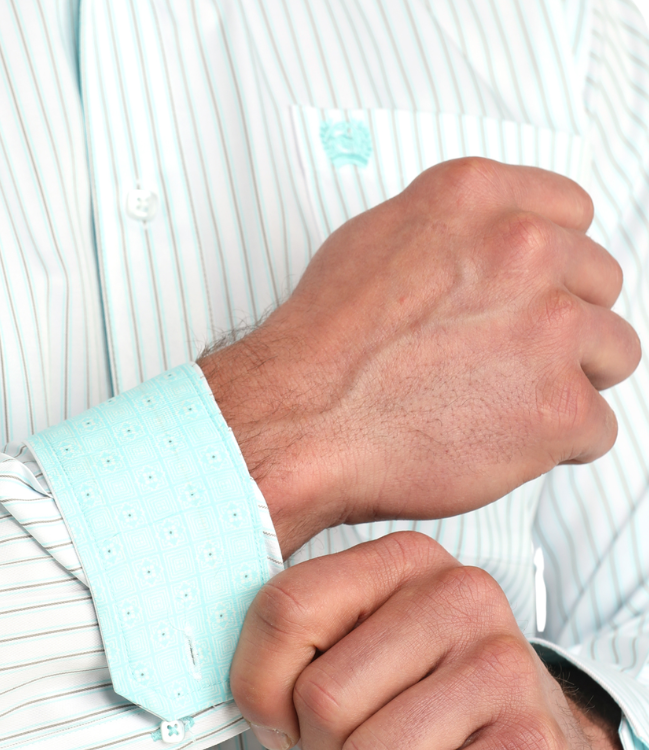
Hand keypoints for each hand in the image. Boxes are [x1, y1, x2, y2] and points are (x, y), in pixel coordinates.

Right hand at [199, 157, 639, 557]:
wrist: (302, 421)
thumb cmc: (323, 345)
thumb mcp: (371, 243)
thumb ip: (448, 233)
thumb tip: (480, 246)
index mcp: (477, 201)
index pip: (571, 213)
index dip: (553, 263)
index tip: (538, 290)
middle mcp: (522, 251)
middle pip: (598, 283)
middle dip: (561, 323)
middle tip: (508, 356)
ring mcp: (548, 328)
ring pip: (614, 353)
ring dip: (569, 379)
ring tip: (504, 401)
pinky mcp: (558, 407)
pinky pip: (599, 427)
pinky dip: (558, 442)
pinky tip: (502, 439)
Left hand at [230, 532, 619, 748]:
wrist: (519, 735)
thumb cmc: (417, 693)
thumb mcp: (358, 641)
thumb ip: (300, 636)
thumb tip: (239, 681)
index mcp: (405, 557)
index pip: (285, 609)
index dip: (261, 683)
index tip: (282, 710)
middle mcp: (459, 592)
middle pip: (320, 693)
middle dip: (315, 742)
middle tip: (348, 739)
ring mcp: (501, 660)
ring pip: (358, 749)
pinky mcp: (530, 734)